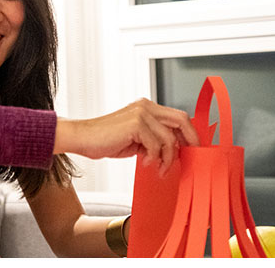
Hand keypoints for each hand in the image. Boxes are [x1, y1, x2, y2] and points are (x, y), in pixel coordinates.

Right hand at [53, 98, 198, 174]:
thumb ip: (153, 139)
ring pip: (169, 137)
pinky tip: (144, 163)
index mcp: (147, 107)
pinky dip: (153, 158)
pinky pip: (156, 145)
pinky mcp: (136, 123)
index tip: (192, 151)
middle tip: (187, 160)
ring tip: (160, 169)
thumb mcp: (135, 139)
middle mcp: (146, 106)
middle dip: (189, 142)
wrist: (82, 138)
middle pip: (182, 120)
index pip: (178, 117)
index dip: (189, 134)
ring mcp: (141, 113)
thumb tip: (174, 151)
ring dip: (168, 158)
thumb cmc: (105, 140)